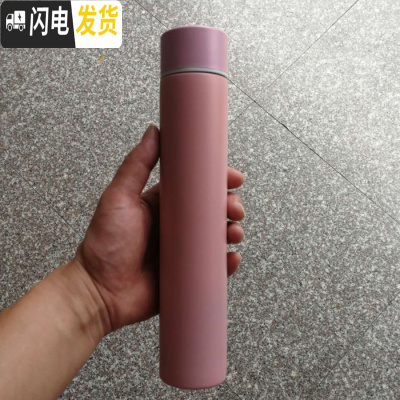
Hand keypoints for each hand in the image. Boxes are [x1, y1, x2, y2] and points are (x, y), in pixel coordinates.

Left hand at [75, 125, 244, 333]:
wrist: (100, 292)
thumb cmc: (105, 245)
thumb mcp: (119, 197)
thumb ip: (137, 164)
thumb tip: (154, 131)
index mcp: (163, 204)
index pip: (197, 187)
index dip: (218, 180)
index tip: (233, 177)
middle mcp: (177, 225)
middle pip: (213, 210)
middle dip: (230, 206)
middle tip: (234, 209)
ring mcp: (183, 250)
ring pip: (218, 236)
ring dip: (233, 231)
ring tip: (233, 233)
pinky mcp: (188, 273)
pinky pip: (214, 266)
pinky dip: (227, 263)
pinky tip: (231, 259)